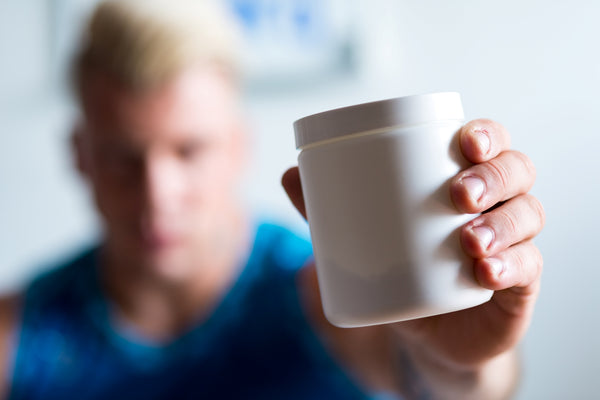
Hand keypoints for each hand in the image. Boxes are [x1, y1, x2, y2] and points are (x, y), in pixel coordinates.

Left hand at [282, 119, 544, 370]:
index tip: (464, 141)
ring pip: (528, 215)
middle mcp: (497, 204)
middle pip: (516, 170)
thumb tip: (289, 175)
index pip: (490, 143)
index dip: (486, 134)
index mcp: (465, 179)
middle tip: (458, 193)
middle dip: (494, 175)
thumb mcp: (367, 236)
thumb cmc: (401, 268)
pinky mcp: (518, 284)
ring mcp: (513, 243)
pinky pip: (530, 267)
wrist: (423, 331)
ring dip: (503, 223)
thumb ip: (331, 208)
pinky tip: (487, 273)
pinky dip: (512, 266)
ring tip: (469, 239)